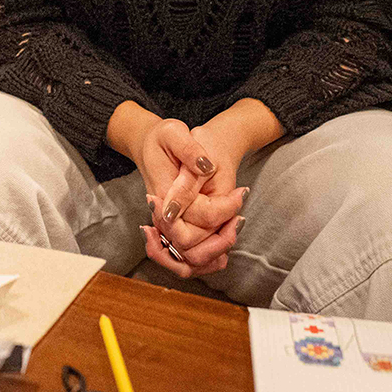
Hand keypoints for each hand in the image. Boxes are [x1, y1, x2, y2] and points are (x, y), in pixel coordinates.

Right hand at [134, 118, 243, 277]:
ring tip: (235, 226)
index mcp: (165, 194)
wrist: (149, 145)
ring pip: (190, 259)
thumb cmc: (161, 138)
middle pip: (192, 248)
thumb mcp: (172, 132)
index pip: (200, 216)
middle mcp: (164, 216)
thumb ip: (188, 149)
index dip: (225, 208)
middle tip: (241, 217)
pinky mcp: (174, 228)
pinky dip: (210, 255)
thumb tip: (206, 166)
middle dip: (223, 239)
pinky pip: (190, 256)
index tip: (241, 191)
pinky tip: (226, 234)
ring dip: (217, 251)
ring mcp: (168, 225)